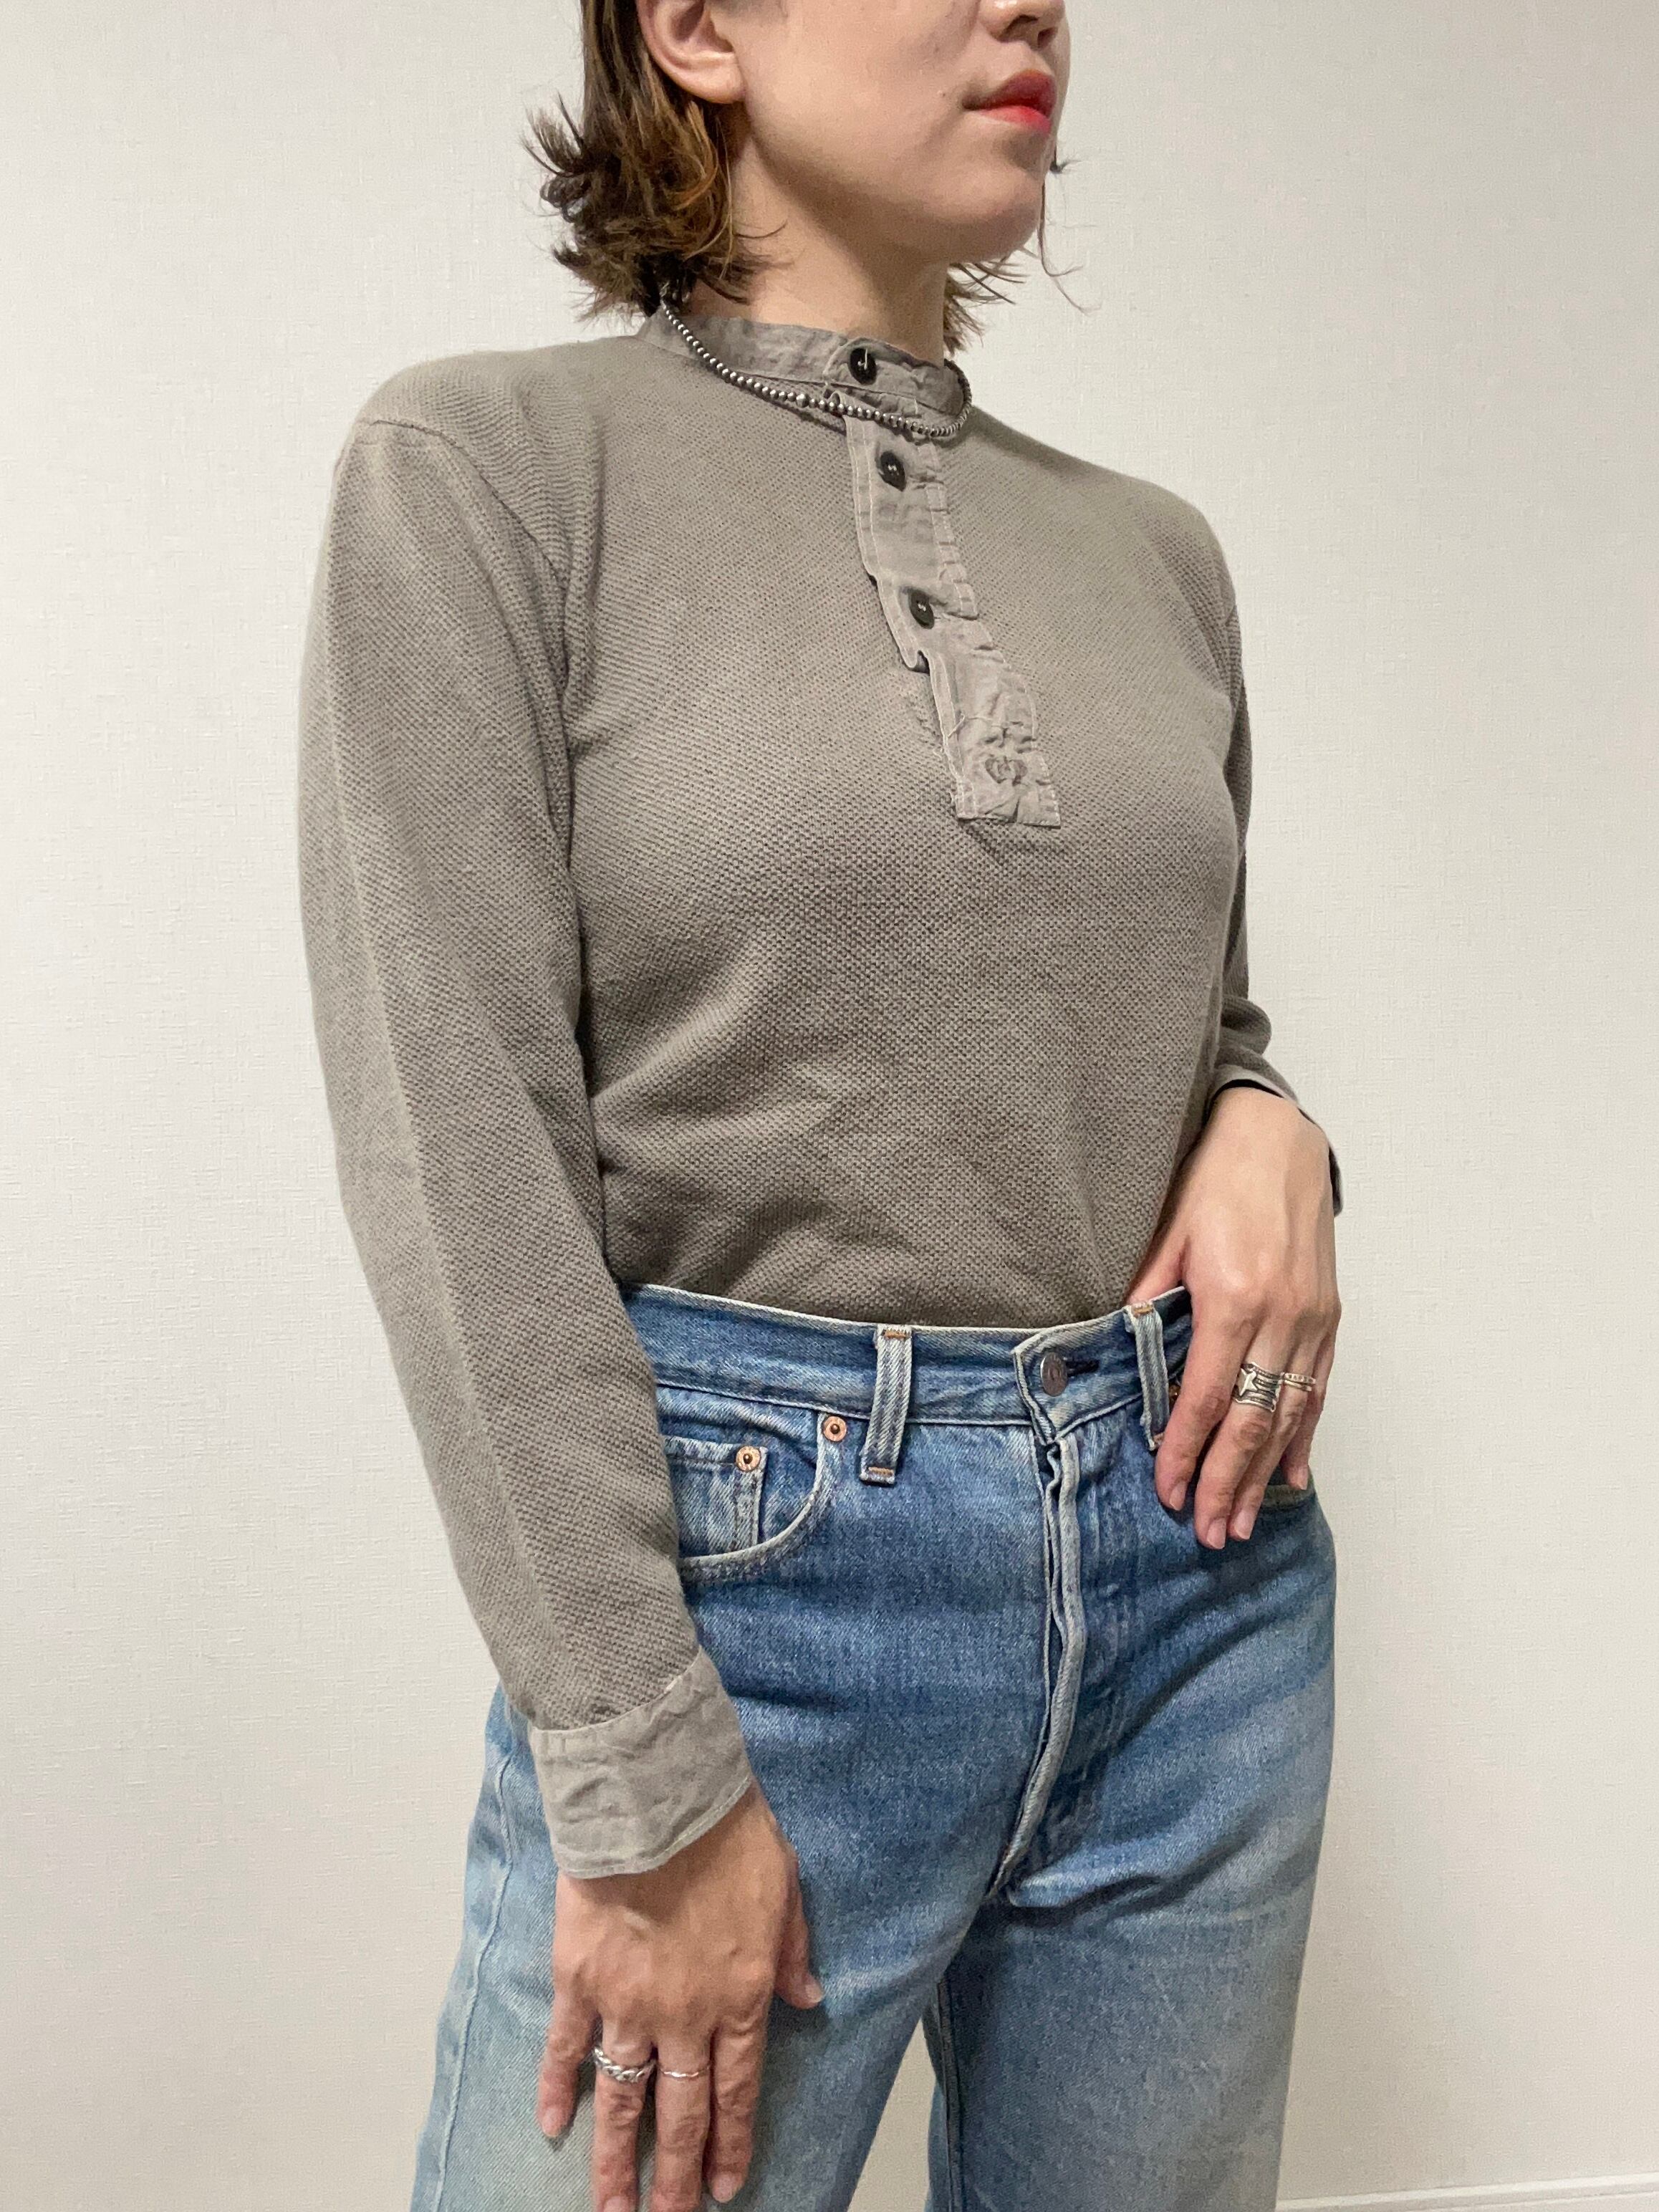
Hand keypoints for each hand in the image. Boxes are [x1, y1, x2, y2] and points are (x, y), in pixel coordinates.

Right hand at [537, 1779, 823, 2211]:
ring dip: (617, 2162)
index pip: (737, 2091)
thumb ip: (792, 1950)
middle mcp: (685, 2015)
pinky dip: (557, 2089)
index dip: (731, 2144)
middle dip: (677, 2176)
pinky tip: (552, 2127)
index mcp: (739, 1995)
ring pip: (623, 2099)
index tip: (726, 2187)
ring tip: (613, 2209)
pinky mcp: (579, 1980)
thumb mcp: (785, 1886)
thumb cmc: (726, 1830)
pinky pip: (566, 2048)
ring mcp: (628, 2003)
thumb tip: (808, 1997)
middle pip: (681, 2112)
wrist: (659, 1799)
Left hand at [1123, 1085, 1340, 1547]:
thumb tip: (1121, 1356)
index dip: (1186, 1453)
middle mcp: (1282, 1316)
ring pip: (1289, 1416)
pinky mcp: (1329, 1316)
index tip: (1169, 1495)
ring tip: (1242, 1523)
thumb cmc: (1214, 1179)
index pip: (1204, 1398)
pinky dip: (1302, 1437)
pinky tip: (1290, 1476)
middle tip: (1209, 1535)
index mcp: (1233, 1298)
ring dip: (1263, 1475)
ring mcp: (1312, 1319)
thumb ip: (1146, 1299)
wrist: (1276, 1137)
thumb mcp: (1167, 1234)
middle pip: (1252, 1421)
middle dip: (1227, 1484)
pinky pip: (1317, 1391)